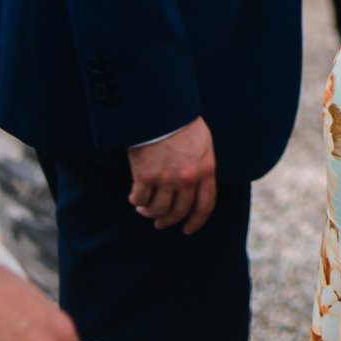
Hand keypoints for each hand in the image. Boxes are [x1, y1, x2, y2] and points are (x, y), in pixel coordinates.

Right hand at [127, 115, 216, 232]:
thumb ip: (203, 166)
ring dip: (149, 212)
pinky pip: (140, 198)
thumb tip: (199, 185)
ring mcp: (166, 179)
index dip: (196, 221)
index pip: (206, 205)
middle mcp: (188, 178)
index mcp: (206, 169)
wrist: (160, 110)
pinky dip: (136, 201)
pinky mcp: (145, 176)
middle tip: (160, 223)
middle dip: (168, 221)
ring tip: (144, 208)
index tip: (187, 230)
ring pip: (158, 209)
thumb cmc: (182, 122)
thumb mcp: (203, 143)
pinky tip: (134, 198)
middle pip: (179, 211)